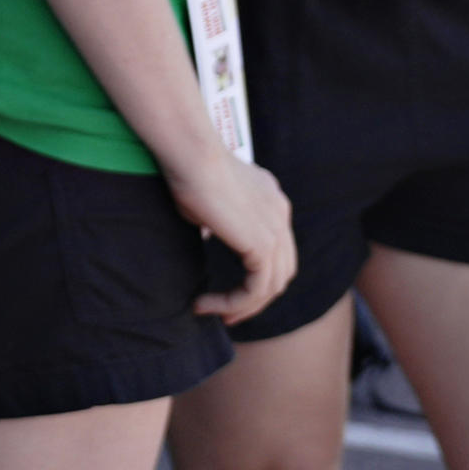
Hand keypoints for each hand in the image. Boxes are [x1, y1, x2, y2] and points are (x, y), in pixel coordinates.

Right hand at [171, 152, 296, 321]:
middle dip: (254, 299)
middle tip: (225, 314)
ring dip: (242, 306)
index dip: (254, 275)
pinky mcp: (263, 244)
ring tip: (214, 313)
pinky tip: (207, 304)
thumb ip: (217, 221)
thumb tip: (207, 236)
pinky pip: (257, 288)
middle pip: (280, 272)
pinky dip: (235, 303)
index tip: (226, 288)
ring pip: (271, 286)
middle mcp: (281, 214)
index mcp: (272, 200)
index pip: (275, 250)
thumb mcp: (208, 200)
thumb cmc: (187, 169)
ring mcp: (276, 229)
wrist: (191, 155)